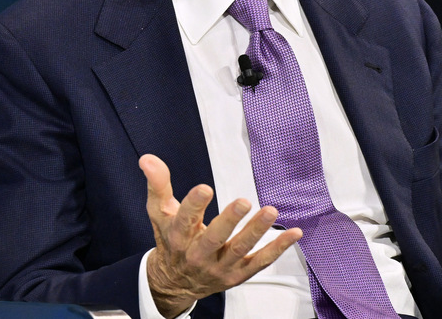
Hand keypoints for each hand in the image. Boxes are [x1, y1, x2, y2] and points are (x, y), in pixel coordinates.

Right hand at [139, 154, 301, 317]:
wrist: (174, 283)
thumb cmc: (170, 240)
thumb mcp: (159, 212)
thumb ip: (158, 184)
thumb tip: (148, 158)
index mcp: (177, 236)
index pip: (184, 220)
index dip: (194, 205)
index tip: (204, 189)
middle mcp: (197, 255)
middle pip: (214, 238)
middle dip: (229, 221)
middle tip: (243, 201)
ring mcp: (219, 267)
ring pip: (239, 250)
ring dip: (256, 231)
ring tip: (270, 212)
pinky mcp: (237, 275)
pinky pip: (260, 262)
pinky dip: (278, 248)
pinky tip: (294, 233)